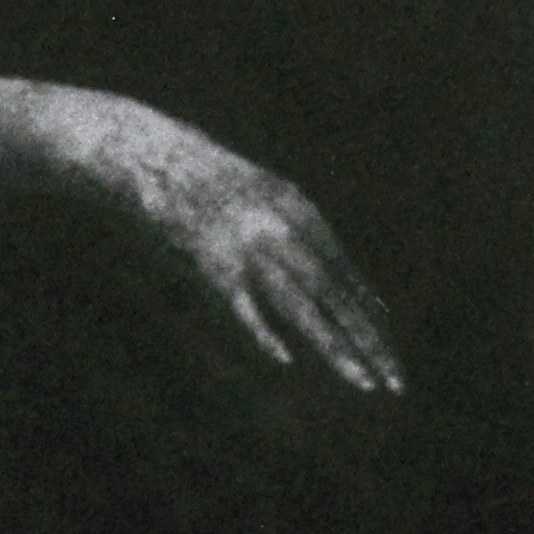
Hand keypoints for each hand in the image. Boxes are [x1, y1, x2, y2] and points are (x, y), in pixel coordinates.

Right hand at [0, 55, 404, 394]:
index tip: (386, 340)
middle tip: (397, 383)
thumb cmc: (188, 173)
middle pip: (334, 293)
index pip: (341, 268)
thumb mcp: (248, 190)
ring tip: (365, 386)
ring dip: (336, 348)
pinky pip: (240, 303)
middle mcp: (279, 223)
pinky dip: (261, 331)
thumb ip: (281, 220)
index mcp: (293, 205)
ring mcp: (246, 241)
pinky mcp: (207, 257)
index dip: (366, 308)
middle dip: (368, 340)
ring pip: (301, 305)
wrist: (137, 147)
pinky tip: (286, 362)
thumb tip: (309, 258)